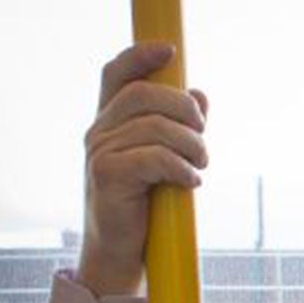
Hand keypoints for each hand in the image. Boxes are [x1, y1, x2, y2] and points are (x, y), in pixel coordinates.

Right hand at [79, 42, 209, 296]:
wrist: (124, 252)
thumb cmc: (147, 206)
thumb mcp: (166, 160)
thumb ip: (180, 127)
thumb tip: (200, 94)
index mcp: (111, 122)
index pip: (116, 74)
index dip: (140, 56)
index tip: (171, 50)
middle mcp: (99, 131)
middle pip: (144, 94)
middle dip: (185, 110)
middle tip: (204, 136)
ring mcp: (99, 152)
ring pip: (156, 127)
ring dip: (192, 147)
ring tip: (200, 167)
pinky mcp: (106, 176)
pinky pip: (153, 157)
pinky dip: (181, 168)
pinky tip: (190, 183)